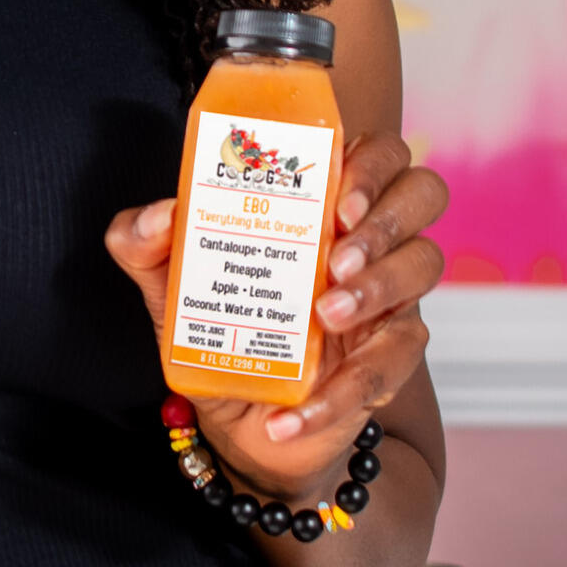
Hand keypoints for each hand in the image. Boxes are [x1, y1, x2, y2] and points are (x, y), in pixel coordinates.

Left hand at [105, 132, 445, 501]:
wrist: (234, 415)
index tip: (337, 201)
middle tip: (337, 254)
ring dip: (379, 287)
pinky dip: (341, 391)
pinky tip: (292, 415)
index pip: (377, 151)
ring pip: (425, 264)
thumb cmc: (212, 325)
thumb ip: (142, 240)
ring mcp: (388, 294)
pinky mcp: (388, 356)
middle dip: (387, 216)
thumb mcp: (165, 281)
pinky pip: (392, 362)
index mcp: (320, 200)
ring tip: (324, 315)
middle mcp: (365, 237)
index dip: (371, 164)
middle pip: (422, 192)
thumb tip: (158, 216)